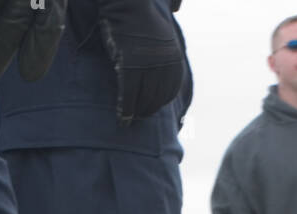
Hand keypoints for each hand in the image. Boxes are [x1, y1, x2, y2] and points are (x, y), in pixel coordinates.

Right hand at [98, 0, 184, 123]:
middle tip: (136, 118)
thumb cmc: (141, 22)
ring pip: (143, 101)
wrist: (127, 4)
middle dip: (146, 111)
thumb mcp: (161, 41)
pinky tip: (122, 118)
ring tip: (129, 119)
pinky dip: (125, 110)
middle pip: (156, 100)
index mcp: (174, 61)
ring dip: (136, 113)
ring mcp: (147, 67)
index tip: (149, 109)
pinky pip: (129, 96)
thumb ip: (164, 60)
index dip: (158, 104)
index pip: (168, 93)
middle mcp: (164, 66)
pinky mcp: (130, 67)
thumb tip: (161, 78)